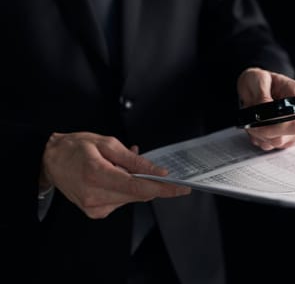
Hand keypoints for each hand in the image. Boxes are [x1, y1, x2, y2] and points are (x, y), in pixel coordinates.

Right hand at [40, 132, 190, 218]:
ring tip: (120, 166)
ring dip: (135, 183)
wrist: (50, 160)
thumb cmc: (76, 148)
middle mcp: (95, 196)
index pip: (138, 187)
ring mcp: (94, 207)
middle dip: (150, 182)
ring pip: (131, 198)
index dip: (163, 188)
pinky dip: (125, 189)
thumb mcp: (107, 144)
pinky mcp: (95, 212)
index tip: (181, 188)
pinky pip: (121, 201)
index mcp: (97, 175)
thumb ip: (134, 160)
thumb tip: (157, 172)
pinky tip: (115, 176)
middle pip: (138, 195)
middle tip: (150, 166)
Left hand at [237, 67, 294, 149]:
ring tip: (252, 121)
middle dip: (265, 130)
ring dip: (260, 134)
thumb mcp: (258, 79)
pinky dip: (259, 138)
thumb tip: (264, 110)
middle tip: (251, 121)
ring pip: (278, 142)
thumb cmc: (260, 80)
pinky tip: (255, 126)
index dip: (278, 125)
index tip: (259, 120)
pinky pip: (271, 145)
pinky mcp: (286, 137)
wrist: (256, 86)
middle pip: (289, 134)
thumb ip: (262, 94)